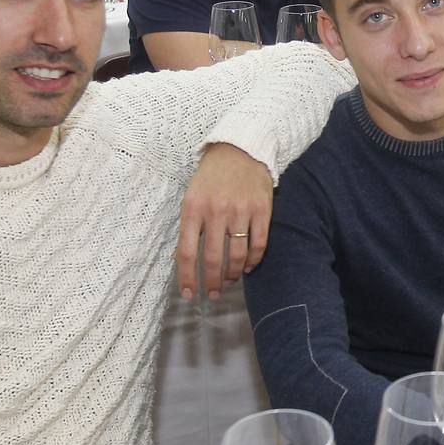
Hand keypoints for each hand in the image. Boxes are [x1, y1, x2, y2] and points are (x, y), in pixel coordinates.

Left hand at [175, 142, 271, 299]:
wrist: (240, 149)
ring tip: (229, 280)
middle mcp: (216, 211)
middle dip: (211, 282)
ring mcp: (241, 210)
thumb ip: (188, 228)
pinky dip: (253, 261)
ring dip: (232, 274)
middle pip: (213, 259)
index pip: (186, 252)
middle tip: (212, 295)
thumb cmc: (212, 177)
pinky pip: (258, 244)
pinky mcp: (262, 210)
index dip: (187, 278)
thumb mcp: (191, 198)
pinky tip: (247, 267)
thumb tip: (181, 261)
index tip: (189, 295)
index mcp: (193, 209)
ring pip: (237, 255)